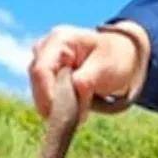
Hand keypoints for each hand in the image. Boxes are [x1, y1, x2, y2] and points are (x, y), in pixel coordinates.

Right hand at [29, 22, 148, 118]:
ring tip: (79, 112)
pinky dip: (58, 107)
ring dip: (56, 107)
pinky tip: (74, 111)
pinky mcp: (46, 78)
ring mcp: (43, 63)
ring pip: (39, 92)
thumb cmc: (113, 58)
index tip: (61, 115)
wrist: (120, 58)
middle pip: (37, 82)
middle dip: (53, 103)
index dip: (46, 94)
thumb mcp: (105, 68)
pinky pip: (45, 97)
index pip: (41, 70)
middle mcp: (45, 49)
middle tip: (75, 118)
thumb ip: (85, 82)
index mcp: (59, 40)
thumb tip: (70, 101)